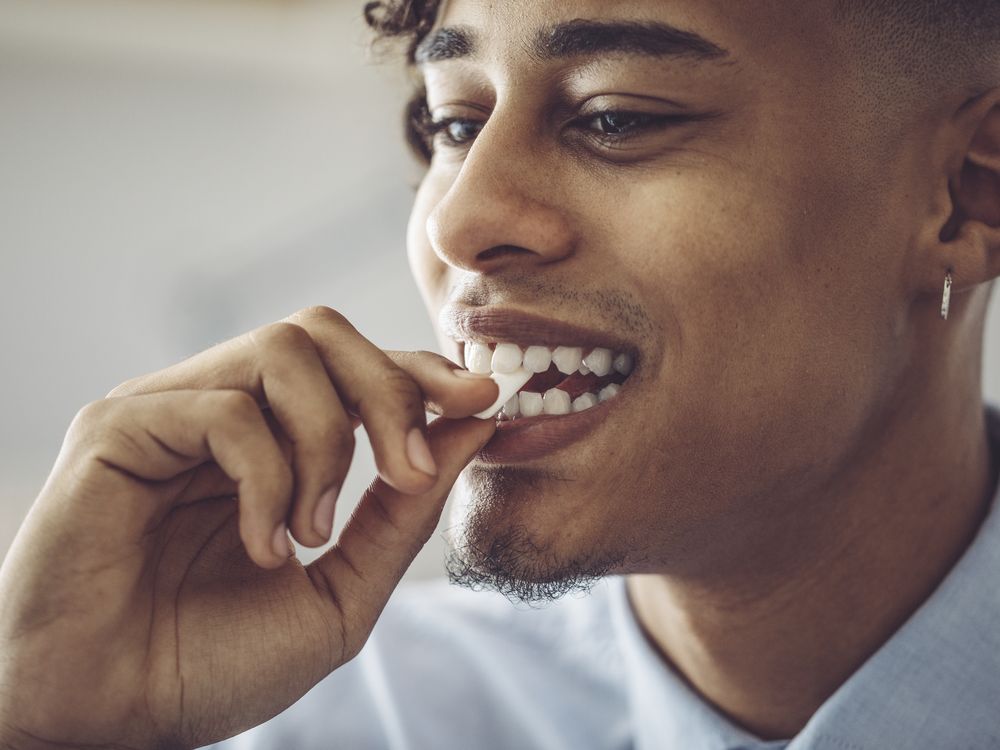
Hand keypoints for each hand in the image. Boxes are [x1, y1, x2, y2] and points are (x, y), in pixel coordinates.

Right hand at [0, 306, 497, 747]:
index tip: (483, 399)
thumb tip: (475, 425)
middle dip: (389, 390)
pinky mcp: (118, 426)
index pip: (353, 368)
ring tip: (312, 532)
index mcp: (267, 442)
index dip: (420, 372)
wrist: (109, 722)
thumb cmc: (210, 664)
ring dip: (324, 443)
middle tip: (410, 469)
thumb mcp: (340, 593)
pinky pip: (224, 410)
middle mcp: (218, 410)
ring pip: (282, 350)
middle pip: (323, 332)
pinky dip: (266, 478)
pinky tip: (261, 545)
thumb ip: (403, 512)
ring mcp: (166, 410)